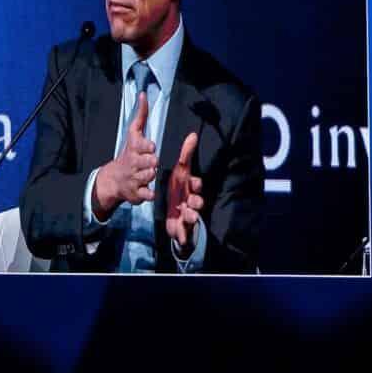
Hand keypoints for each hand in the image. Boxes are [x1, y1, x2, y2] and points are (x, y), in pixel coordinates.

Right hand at [91, 90, 159, 218]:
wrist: (113, 179)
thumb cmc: (129, 154)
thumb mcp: (133, 135)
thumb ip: (141, 116)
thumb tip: (143, 94)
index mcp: (134, 150)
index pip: (141, 146)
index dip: (147, 147)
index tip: (151, 147)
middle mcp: (133, 164)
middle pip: (147, 162)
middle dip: (150, 162)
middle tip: (151, 163)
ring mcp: (134, 179)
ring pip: (147, 176)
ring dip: (150, 176)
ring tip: (148, 174)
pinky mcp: (136, 193)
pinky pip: (145, 194)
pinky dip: (148, 194)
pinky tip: (148, 191)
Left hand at [163, 131, 204, 252]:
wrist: (173, 213)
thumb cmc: (178, 190)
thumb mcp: (180, 172)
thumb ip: (186, 155)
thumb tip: (193, 134)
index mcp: (190, 188)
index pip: (196, 184)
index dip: (196, 184)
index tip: (194, 183)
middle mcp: (191, 201)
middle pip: (198, 201)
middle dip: (196, 201)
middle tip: (192, 201)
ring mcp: (188, 215)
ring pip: (193, 216)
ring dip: (191, 216)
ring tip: (188, 216)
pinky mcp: (182, 227)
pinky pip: (184, 233)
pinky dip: (183, 236)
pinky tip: (180, 238)